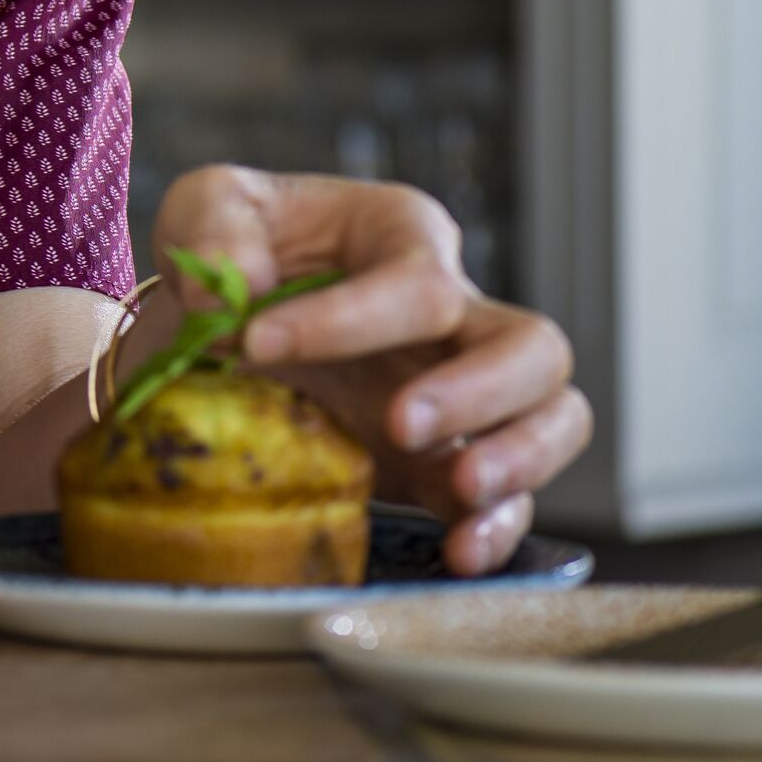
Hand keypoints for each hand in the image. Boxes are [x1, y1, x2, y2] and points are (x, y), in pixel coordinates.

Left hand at [149, 168, 592, 574]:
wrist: (219, 330)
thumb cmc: (230, 255)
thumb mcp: (205, 210)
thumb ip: (213, 226)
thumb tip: (233, 294)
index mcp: (403, 237)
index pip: (414, 276)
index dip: (346, 316)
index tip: (258, 344)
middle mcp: (456, 316)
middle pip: (532, 346)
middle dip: (476, 390)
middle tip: (400, 422)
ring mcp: (466, 394)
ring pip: (556, 418)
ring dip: (520, 458)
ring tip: (460, 488)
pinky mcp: (449, 463)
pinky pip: (513, 498)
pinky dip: (498, 528)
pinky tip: (459, 551)